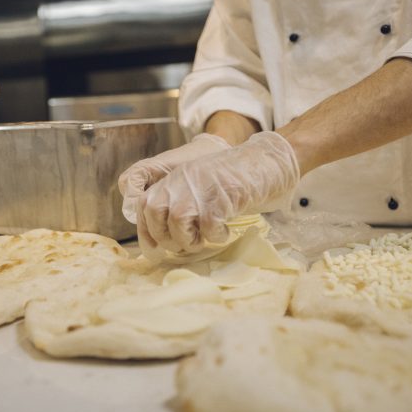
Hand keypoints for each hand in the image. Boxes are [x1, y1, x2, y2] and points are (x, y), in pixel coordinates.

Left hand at [136, 131, 299, 254]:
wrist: (267, 161)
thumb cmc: (234, 180)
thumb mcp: (198, 185)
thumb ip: (179, 202)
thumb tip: (161, 240)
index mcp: (174, 178)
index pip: (144, 205)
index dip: (147, 231)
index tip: (155, 250)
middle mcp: (182, 180)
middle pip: (154, 212)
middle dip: (166, 237)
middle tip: (187, 243)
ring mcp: (201, 187)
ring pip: (177, 221)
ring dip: (189, 240)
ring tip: (204, 239)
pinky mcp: (222, 197)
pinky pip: (208, 226)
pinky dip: (215, 236)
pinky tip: (224, 232)